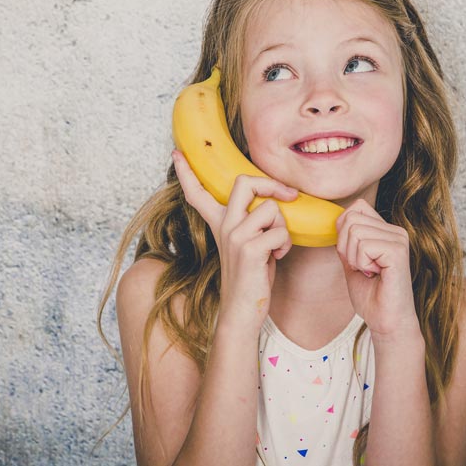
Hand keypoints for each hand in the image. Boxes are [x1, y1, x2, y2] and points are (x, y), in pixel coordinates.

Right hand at [171, 150, 297, 330]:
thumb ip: (252, 222)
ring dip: (283, 228)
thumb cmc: (251, 277)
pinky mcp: (249, 248)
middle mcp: (224, 226)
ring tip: (275, 247)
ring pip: (271, 209)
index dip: (186, 173)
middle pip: (244, 182)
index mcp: (219, 224)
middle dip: (271, 184)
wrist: (241, 311)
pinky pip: (280, 232)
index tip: (177, 153)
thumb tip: (274, 202)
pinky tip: (276, 258)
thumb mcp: (248, 243)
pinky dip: (285, 245)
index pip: (197, 194)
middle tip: (288, 195)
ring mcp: (234, 236)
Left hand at [335, 199, 420, 339]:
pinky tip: (375, 274)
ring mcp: (399, 239)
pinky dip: (361, 263)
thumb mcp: (352, 261)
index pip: (356, 207)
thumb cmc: (371, 296)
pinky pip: (363, 245)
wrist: (386, 321)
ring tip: (369, 272)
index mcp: (386, 230)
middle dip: (345, 246)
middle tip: (361, 267)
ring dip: (353, 257)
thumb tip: (336, 220)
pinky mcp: (398, 251)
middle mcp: (395, 230)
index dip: (344, 230)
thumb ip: (346, 240)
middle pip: (351, 218)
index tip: (352, 256)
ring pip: (355, 231)